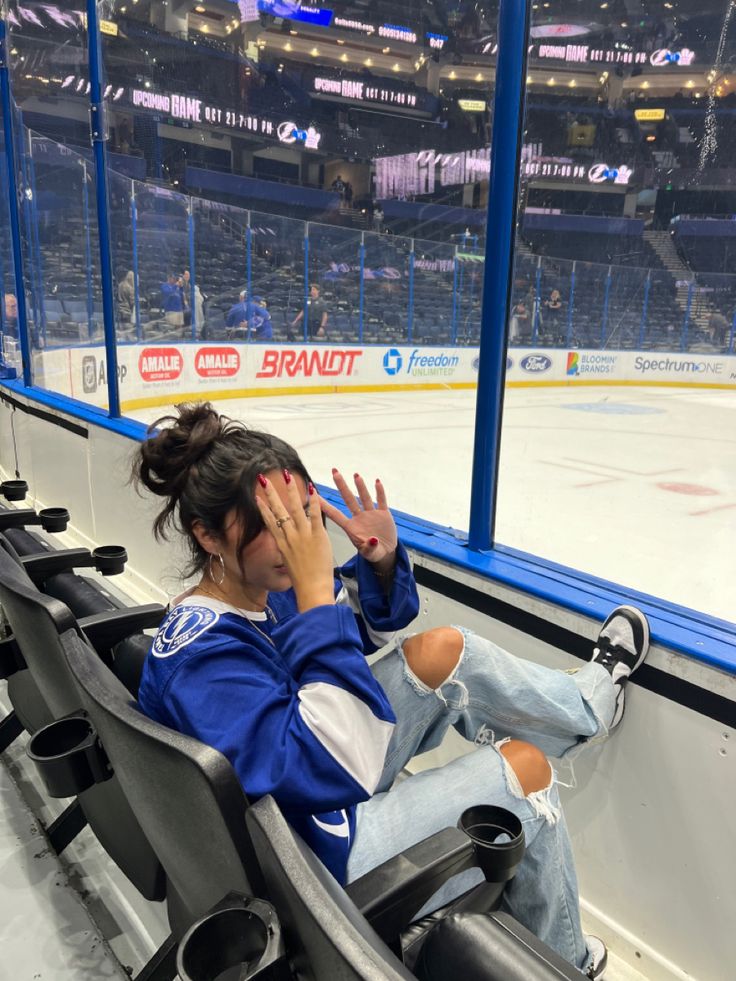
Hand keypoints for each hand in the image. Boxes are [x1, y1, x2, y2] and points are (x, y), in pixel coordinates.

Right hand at [256, 473, 334, 612]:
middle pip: (278, 510)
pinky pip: (315, 515)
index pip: (270, 522)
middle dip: (271, 493)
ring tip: (287, 476)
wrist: (311, 589)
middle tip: (264, 478)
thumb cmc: (303, 581)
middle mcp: (289, 537)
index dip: (263, 508)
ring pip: (295, 508)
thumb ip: (289, 550)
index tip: (258, 497)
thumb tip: (288, 544)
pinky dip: (314, 502)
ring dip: (291, 491)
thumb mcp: (289, 564)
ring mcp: (303, 535)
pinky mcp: (317, 536)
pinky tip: (312, 490)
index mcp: (282, 544)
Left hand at [320, 470, 397, 569]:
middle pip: (349, 499)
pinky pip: (381, 501)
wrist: (386, 552)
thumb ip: (369, 547)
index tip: (314, 495)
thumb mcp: (370, 553)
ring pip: (364, 497)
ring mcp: (371, 514)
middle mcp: (359, 518)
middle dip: (342, 486)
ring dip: (360, 486)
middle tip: (335, 472)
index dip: (325, 506)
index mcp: (351, 528)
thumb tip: (372, 540)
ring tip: (355, 475)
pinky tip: (376, 482)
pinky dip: (380, 492)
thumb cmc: (372, 553)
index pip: (335, 515)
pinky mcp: (384, 514)